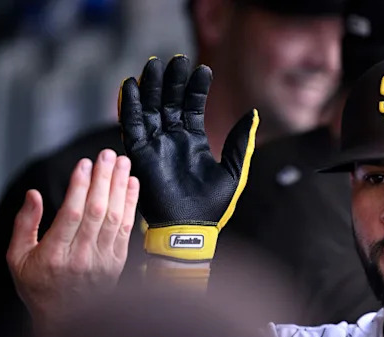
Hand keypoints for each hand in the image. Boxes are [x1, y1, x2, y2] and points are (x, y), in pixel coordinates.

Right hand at [7, 150, 136, 331]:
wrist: (67, 321)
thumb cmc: (39, 288)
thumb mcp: (17, 258)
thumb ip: (25, 224)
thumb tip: (34, 195)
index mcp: (55, 255)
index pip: (71, 214)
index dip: (79, 186)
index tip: (84, 164)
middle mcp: (82, 257)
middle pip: (97, 211)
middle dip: (104, 179)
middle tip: (107, 155)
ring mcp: (103, 261)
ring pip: (116, 218)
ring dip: (120, 187)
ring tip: (122, 163)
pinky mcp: (118, 262)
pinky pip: (127, 229)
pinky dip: (131, 204)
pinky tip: (132, 185)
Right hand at [118, 55, 259, 261]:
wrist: (190, 230)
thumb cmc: (212, 207)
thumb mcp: (233, 171)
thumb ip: (240, 142)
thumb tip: (254, 113)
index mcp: (193, 141)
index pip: (192, 106)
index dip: (195, 88)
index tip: (203, 69)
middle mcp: (172, 139)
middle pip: (168, 101)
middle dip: (171, 81)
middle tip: (175, 59)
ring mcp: (155, 145)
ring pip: (149, 108)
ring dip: (150, 87)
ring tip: (153, 64)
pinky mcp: (139, 154)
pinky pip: (132, 126)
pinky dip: (130, 106)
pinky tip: (131, 86)